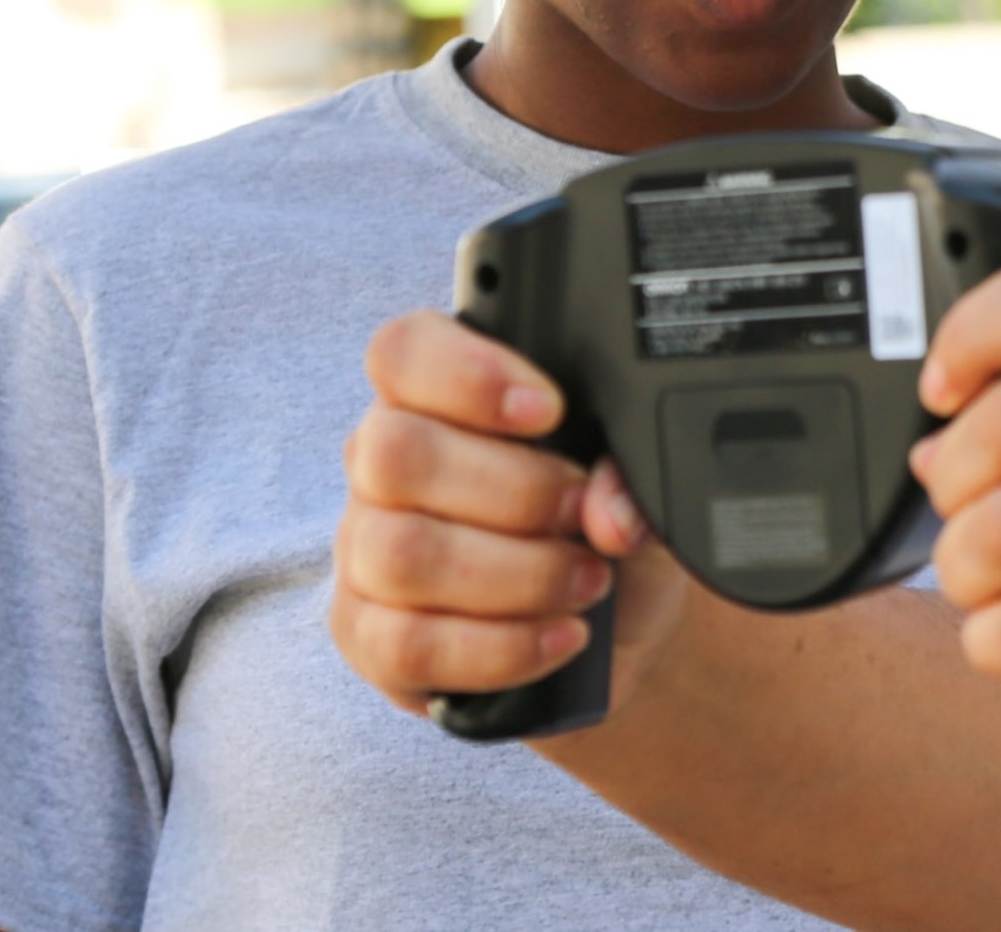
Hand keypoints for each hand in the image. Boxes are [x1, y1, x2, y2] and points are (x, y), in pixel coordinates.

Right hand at [330, 311, 691, 724]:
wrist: (611, 627)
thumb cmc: (601, 529)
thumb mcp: (634, 487)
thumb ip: (630, 478)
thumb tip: (612, 515)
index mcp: (435, 398)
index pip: (403, 353)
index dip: (468, 374)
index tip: (549, 409)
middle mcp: (383, 466)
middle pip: (397, 453)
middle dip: (514, 491)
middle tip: (586, 516)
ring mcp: (365, 553)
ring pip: (401, 554)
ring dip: (516, 575)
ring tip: (587, 583)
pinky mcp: (368, 637)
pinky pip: (408, 643)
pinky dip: (501, 647)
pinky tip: (560, 637)